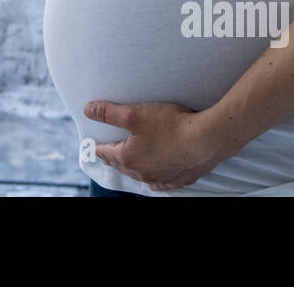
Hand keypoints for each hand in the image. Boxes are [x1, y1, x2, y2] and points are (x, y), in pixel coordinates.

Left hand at [85, 99, 228, 190]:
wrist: (206, 139)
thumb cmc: (171, 125)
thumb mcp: (134, 114)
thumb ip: (109, 113)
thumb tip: (87, 109)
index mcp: (129, 158)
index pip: (108, 153)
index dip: (100, 147)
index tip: (95, 146)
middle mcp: (143, 173)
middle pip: (123, 166)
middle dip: (114, 158)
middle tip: (108, 154)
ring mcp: (162, 179)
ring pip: (141, 176)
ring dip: (134, 169)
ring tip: (129, 164)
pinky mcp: (180, 179)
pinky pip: (162, 184)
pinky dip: (155, 180)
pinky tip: (155, 182)